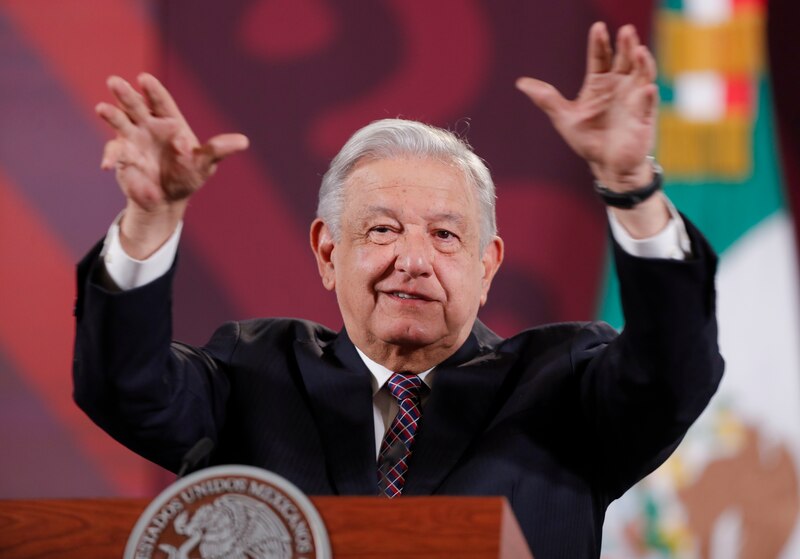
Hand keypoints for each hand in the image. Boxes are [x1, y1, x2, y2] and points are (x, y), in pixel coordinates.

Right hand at [96, 73, 248, 257]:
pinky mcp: (122, 157)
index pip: (161, 102)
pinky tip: (107, 166)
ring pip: (120, 122)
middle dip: (126, 94)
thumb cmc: (188, 176)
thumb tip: (243, 142)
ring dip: (111, 115)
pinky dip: (111, 158)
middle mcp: (148, 126)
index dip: (153, 90)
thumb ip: (218, 150)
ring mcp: (132, 139)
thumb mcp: (205, 164)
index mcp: (170, 122)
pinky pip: (115, 154)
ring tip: (102, 108)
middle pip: (136, 106)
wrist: (167, 199)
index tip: (144, 79)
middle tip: (115, 82)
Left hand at [516, 22, 656, 190]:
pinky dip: (648, 97)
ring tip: (639, 51)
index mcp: (600, 82)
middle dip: (626, 44)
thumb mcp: (565, 118)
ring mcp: (634, 100)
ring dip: (642, 63)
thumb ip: (546, 99)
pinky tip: (647, 89)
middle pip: (625, 59)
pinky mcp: (644, 118)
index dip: (599, 42)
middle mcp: (620, 86)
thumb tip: (521, 83)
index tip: (598, 28)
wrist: (606, 166)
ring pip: (642, 75)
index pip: (600, 56)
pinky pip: (647, 105)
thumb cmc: (588, 140)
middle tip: (626, 31)